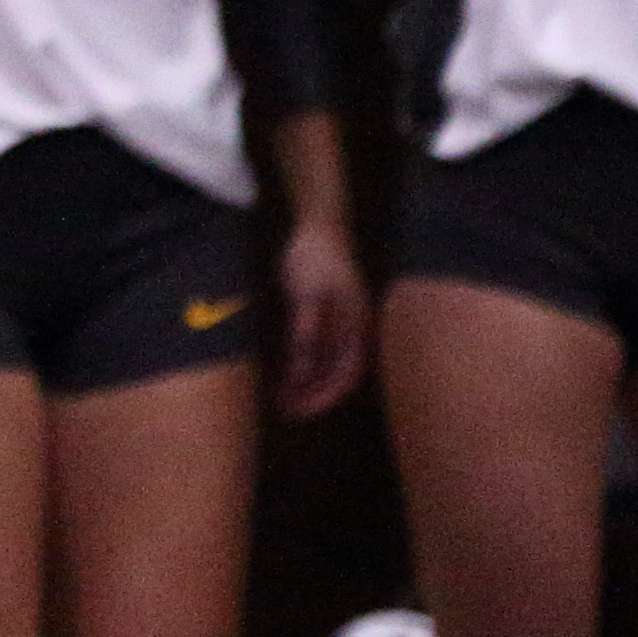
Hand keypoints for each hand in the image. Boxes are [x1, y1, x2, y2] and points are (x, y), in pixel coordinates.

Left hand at [271, 214, 368, 421]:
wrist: (319, 225)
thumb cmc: (314, 258)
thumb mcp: (307, 294)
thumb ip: (306, 329)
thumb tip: (303, 367)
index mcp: (356, 328)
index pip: (345, 375)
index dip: (323, 397)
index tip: (298, 411)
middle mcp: (354, 331)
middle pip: (338, 375)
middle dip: (313, 396)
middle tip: (285, 410)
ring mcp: (343, 323)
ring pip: (329, 364)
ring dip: (308, 383)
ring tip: (282, 397)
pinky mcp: (328, 316)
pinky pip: (320, 350)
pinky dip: (305, 365)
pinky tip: (287, 372)